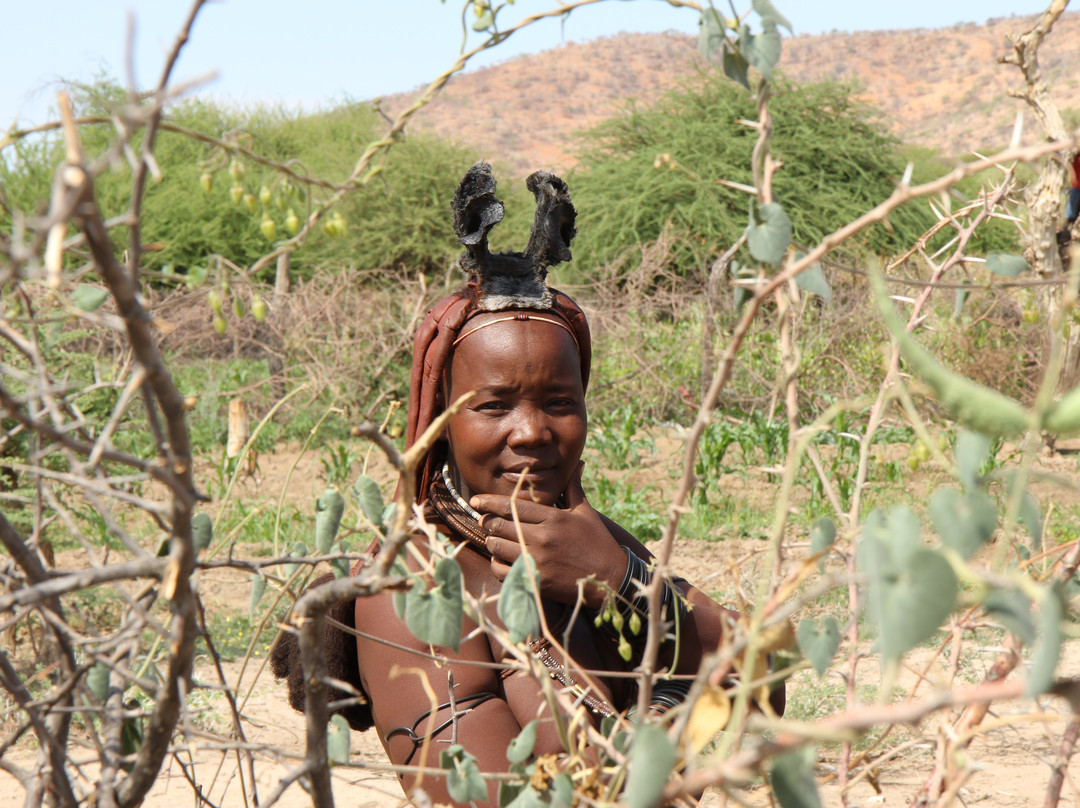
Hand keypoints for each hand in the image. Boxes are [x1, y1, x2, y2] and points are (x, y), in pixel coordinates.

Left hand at [469, 462, 627, 607]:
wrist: (612, 579)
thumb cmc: (598, 543)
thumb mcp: (586, 513)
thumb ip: (575, 487)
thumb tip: (578, 463)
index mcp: (553, 518)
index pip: (513, 505)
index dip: (490, 502)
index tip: (476, 500)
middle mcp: (543, 538)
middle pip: (500, 525)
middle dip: (487, 522)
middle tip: (484, 520)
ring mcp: (538, 561)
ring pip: (498, 547)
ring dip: (492, 542)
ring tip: (494, 539)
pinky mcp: (536, 581)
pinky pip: (502, 572)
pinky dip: (497, 565)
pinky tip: (502, 560)